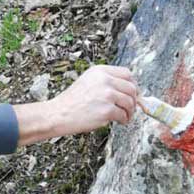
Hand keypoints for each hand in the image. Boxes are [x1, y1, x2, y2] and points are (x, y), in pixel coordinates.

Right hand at [13, 65, 137, 146]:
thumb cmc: (72, 101)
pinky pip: (124, 115)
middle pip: (132, 88)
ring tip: (125, 116)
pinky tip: (120, 121)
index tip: (133, 94)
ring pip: (130, 102)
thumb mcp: (89, 82)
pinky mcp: (107, 110)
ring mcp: (106, 94)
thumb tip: (129, 91)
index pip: (127, 74)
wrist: (59, 114)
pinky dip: (124, 120)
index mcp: (100, 71)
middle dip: (134, 100)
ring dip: (130, 111)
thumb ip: (107, 82)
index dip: (133, 85)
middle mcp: (105, 80)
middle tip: (131, 108)